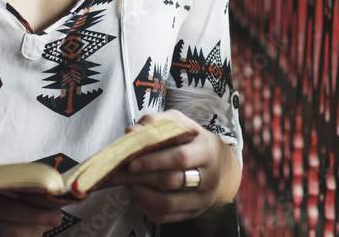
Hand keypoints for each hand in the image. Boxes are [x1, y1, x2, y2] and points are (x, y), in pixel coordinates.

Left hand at [111, 109, 240, 224]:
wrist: (218, 162)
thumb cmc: (193, 140)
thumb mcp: (179, 123)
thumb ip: (155, 123)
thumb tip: (132, 132)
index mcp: (207, 151)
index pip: (180, 157)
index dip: (154, 161)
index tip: (132, 161)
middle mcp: (210, 178)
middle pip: (172, 181)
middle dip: (141, 177)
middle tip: (121, 173)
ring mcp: (204, 199)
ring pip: (168, 204)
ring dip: (141, 194)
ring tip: (127, 183)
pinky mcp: (195, 213)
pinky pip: (166, 217)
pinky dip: (146, 207)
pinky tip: (137, 195)